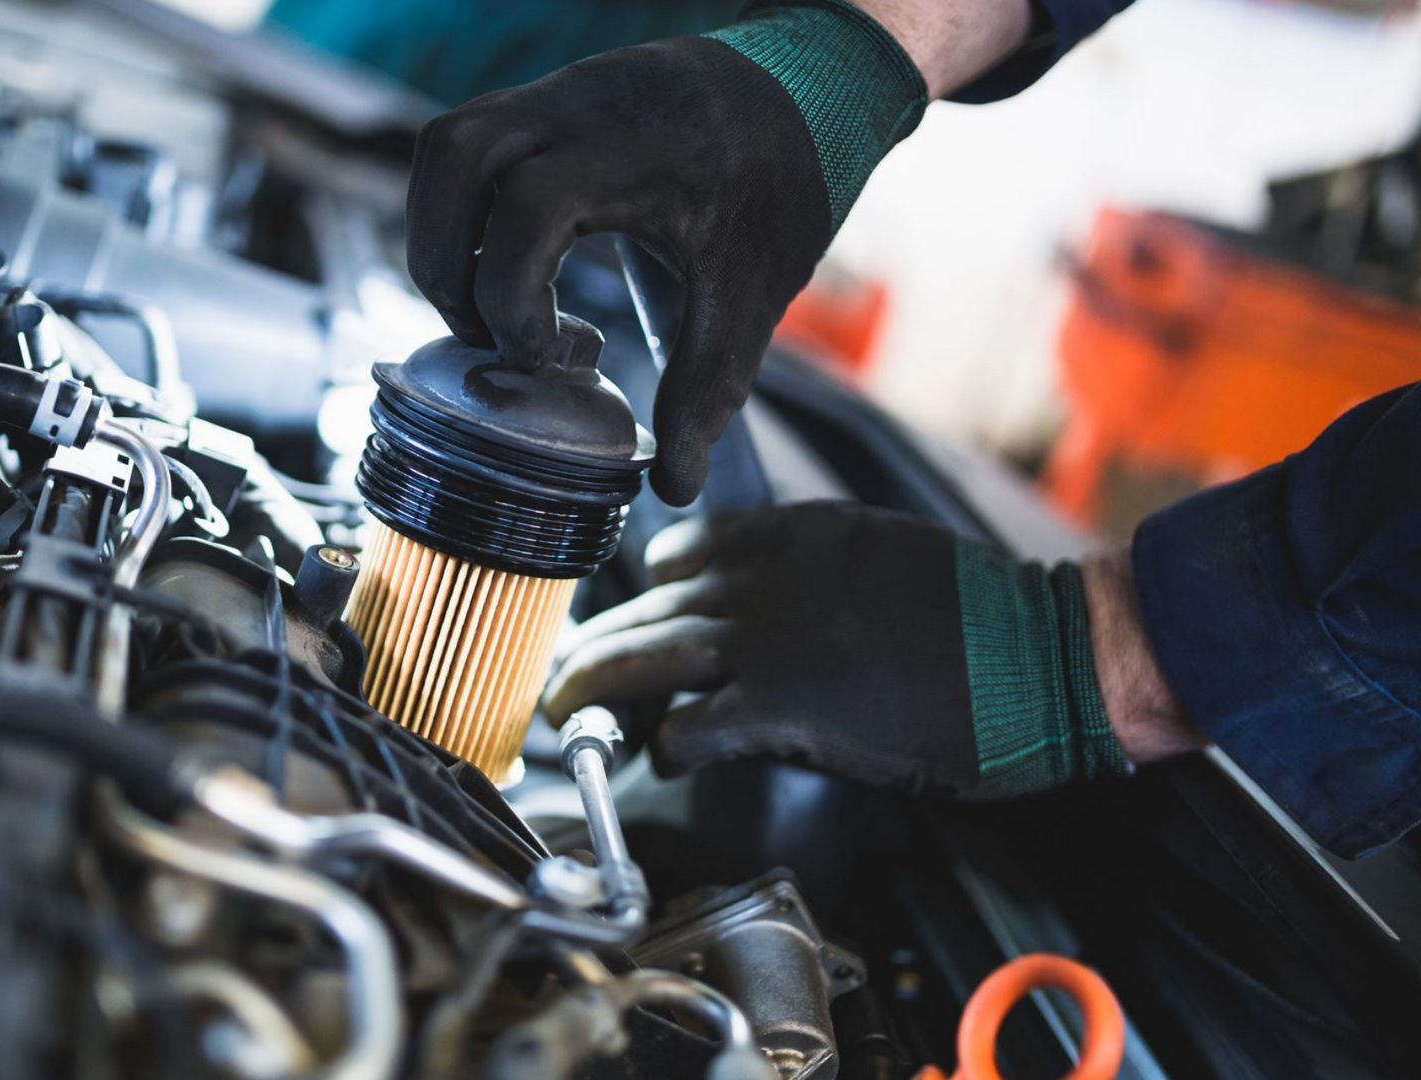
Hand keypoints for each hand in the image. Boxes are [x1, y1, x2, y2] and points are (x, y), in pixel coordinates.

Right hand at [405, 6, 929, 504]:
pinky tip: (505, 261)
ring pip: (446, 146)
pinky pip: (466, 143)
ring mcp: (556, 93)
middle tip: (486, 333)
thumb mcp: (753, 293)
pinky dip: (460, 208)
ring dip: (439, 231)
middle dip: (445, 262)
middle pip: (456, 158)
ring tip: (481, 300)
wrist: (808, 84)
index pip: (529, 207)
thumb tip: (673, 485)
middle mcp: (581, 107)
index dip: (512, 292)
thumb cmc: (782, 182)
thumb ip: (707, 388)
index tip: (544, 356)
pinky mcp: (545, 99)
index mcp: (635, 153)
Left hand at [543, 502, 1199, 795]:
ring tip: (567, 714)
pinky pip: (687, 726)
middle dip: (597, 646)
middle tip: (568, 678)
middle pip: (645, 609)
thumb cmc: (983, 617)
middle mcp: (760, 578)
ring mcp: (764, 640)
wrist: (1044, 655)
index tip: (633, 621)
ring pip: (641, 658)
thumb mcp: (883, 556)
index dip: (646, 594)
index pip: (678, 553)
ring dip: (594, 688)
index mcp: (789, 534)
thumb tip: (768, 608)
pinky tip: (661, 756)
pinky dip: (663, 744)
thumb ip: (813, 572)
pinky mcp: (779, 707)